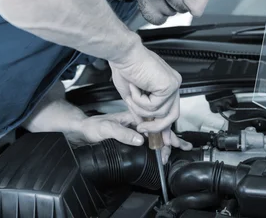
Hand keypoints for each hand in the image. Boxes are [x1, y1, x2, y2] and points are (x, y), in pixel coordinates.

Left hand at [72, 111, 192, 163]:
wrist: (81, 130)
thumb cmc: (92, 127)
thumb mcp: (106, 129)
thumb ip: (122, 134)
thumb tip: (140, 140)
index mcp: (132, 117)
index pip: (153, 125)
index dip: (165, 136)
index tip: (171, 145)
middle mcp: (135, 121)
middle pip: (158, 128)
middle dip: (172, 138)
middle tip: (184, 146)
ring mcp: (133, 127)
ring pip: (155, 133)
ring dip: (167, 140)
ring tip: (180, 145)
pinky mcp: (130, 134)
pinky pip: (147, 137)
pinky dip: (157, 141)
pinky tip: (162, 145)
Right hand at [109, 43, 181, 132]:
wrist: (123, 54)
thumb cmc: (125, 67)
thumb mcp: (132, 96)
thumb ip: (140, 111)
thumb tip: (142, 124)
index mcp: (165, 84)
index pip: (170, 109)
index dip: (165, 126)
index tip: (162, 139)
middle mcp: (172, 84)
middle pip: (172, 115)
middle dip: (156, 126)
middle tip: (142, 128)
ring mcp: (173, 84)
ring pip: (161, 113)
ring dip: (141, 108)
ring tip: (131, 95)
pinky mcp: (169, 85)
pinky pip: (155, 107)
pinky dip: (140, 101)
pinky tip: (135, 87)